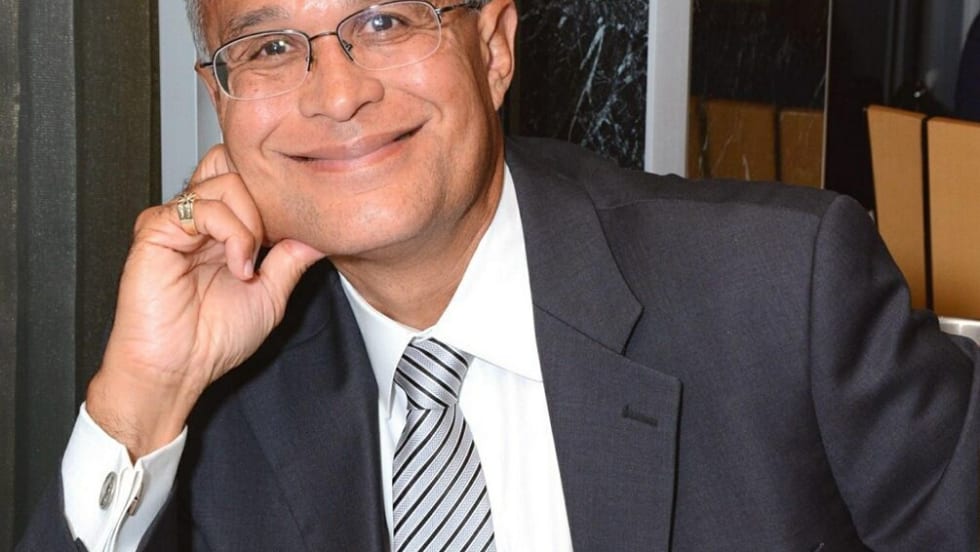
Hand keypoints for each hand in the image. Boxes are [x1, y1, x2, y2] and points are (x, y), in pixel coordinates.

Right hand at [87, 145, 325, 457]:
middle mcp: (197, 218)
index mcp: (220, 227)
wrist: (177, 369)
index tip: (292, 234)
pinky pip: (202, 207)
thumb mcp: (271, 294)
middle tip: (271, 244)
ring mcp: (176, 220)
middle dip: (265, 201)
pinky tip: (238, 266)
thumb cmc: (213, 339)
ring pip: (227, 182)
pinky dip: (233, 233)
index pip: (247, 177)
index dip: (275, 196)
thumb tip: (319, 234)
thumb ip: (291, 258)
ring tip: (250, 266)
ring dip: (251, 224)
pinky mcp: (156, 229)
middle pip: (236, 166)